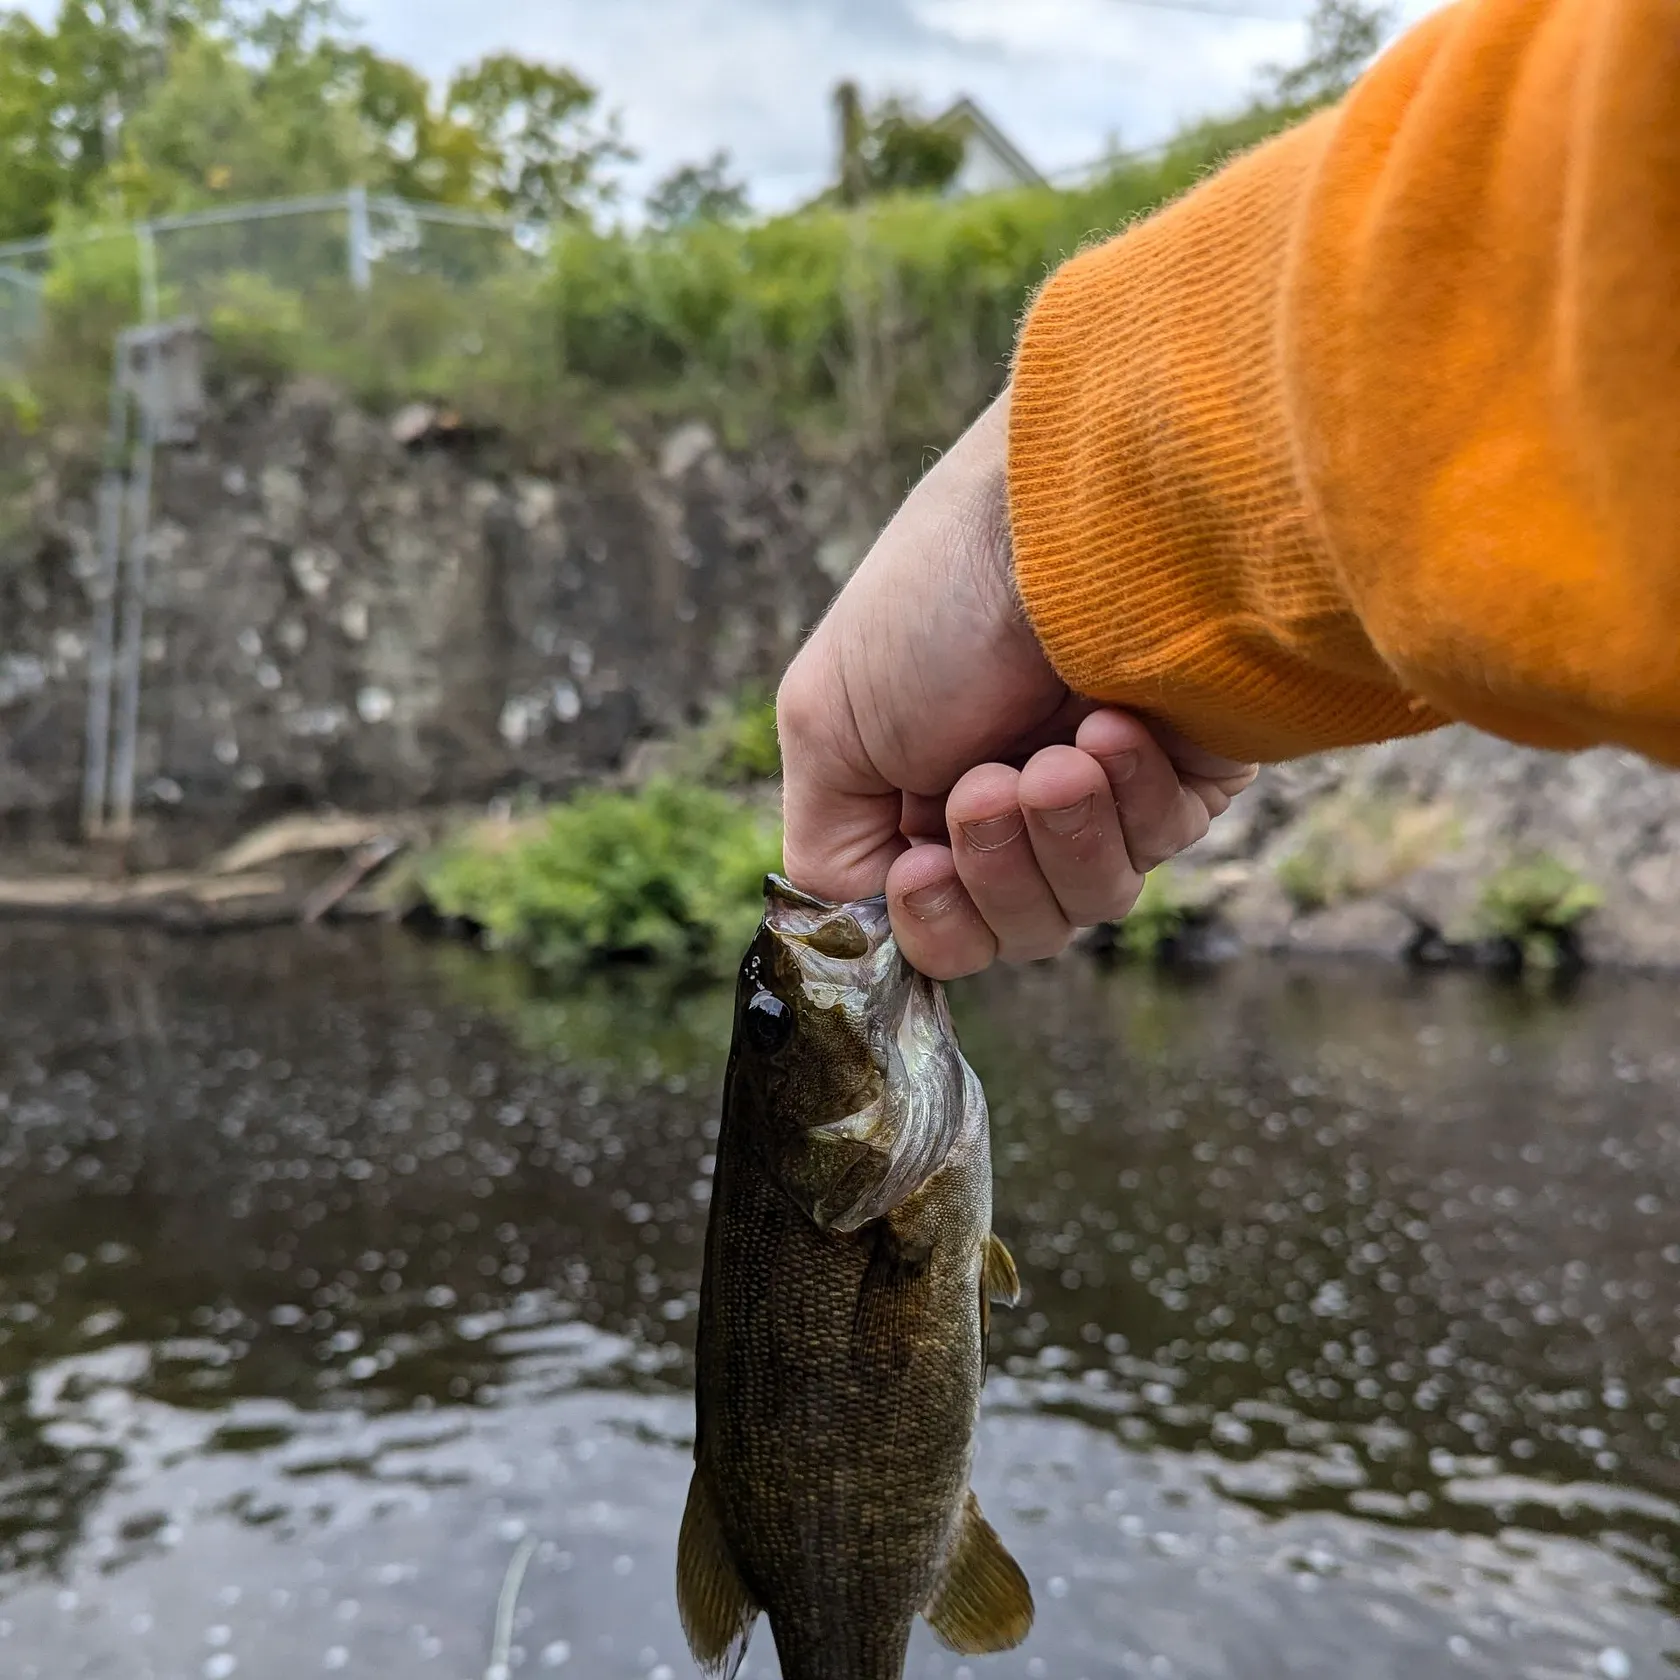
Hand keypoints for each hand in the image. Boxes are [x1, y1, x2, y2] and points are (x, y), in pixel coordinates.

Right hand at [777, 389, 1256, 979]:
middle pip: (1016, 929)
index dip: (933, 921)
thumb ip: (825, 847)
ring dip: (1064, 833)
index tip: (923, 865)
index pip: (938, 924)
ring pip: (1092, 902)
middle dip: (999, 868)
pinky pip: (1165, 844)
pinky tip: (1115, 722)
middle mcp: (1015, 798)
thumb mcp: (825, 721)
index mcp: (924, 792)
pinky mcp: (1188, 768)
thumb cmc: (935, 598)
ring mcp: (1105, 787)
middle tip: (991, 781)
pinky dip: (1133, 794)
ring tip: (1059, 751)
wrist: (1064, 506)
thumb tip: (863, 921)